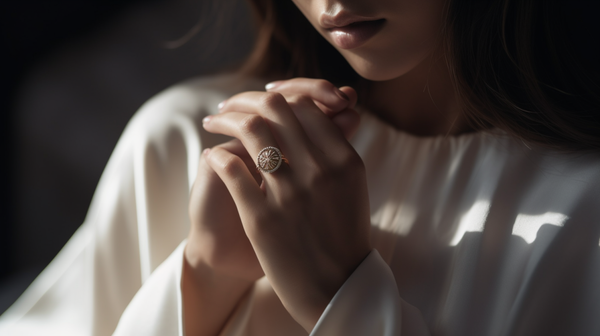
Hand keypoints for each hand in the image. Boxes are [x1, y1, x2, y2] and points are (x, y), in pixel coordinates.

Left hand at [186, 78, 357, 281]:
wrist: (333, 287)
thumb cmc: (343, 234)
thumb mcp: (351, 187)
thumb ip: (340, 147)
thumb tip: (337, 109)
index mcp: (344, 160)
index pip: (306, 105)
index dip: (281, 93)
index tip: (262, 97)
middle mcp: (319, 171)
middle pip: (276, 109)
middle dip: (246, 98)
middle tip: (229, 104)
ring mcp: (290, 194)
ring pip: (251, 130)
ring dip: (225, 117)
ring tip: (213, 120)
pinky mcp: (262, 218)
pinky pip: (232, 170)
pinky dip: (217, 156)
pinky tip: (212, 154)